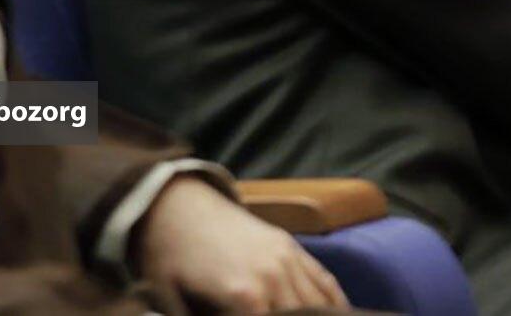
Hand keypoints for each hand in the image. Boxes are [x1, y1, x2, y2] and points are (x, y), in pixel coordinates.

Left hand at [137, 178, 348, 313]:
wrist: (175, 206)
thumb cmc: (168, 259)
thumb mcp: (172, 303)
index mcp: (244, 296)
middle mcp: (274, 277)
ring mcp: (287, 258)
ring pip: (319, 303)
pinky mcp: (290, 246)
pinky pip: (323, 279)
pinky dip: (335, 300)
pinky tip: (342, 314)